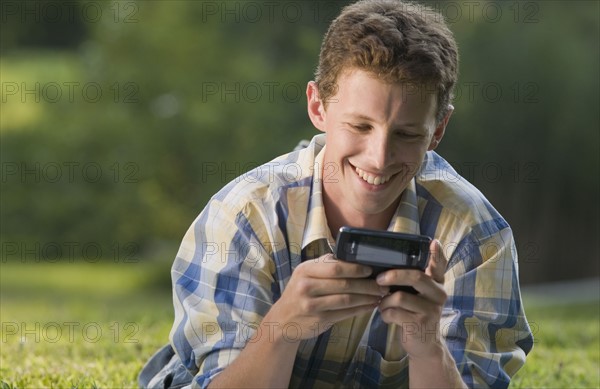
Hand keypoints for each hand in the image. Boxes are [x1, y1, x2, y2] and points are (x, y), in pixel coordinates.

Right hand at [268, 254, 388, 340]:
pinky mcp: (319, 320)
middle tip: (382, 285)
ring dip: (367, 298)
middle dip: (367, 284)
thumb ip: (324, 264)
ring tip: (380, 295)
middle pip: (344, 284)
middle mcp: (307, 286)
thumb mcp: (304, 274)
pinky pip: (345, 313)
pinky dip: (360, 309)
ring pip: (346, 300)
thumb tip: (351, 257)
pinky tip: (370, 306)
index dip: (356, 268)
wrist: (282, 320)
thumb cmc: (298, 293)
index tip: (371, 270)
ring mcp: (312, 305)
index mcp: (305, 270)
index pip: (335, 267)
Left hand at [376, 239, 448, 357]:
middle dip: (392, 275)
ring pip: (399, 297)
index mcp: (437, 284)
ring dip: (384, 301)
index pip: (440, 266)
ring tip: (382, 305)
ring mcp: (431, 310)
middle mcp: (438, 295)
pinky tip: (386, 317)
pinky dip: (384, 314)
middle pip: (415, 277)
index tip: (433, 242)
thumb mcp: (418, 296)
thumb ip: (411, 281)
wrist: (424, 344)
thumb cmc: (415, 313)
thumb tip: (387, 266)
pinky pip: (394, 312)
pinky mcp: (419, 324)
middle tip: (378, 279)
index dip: (437, 254)